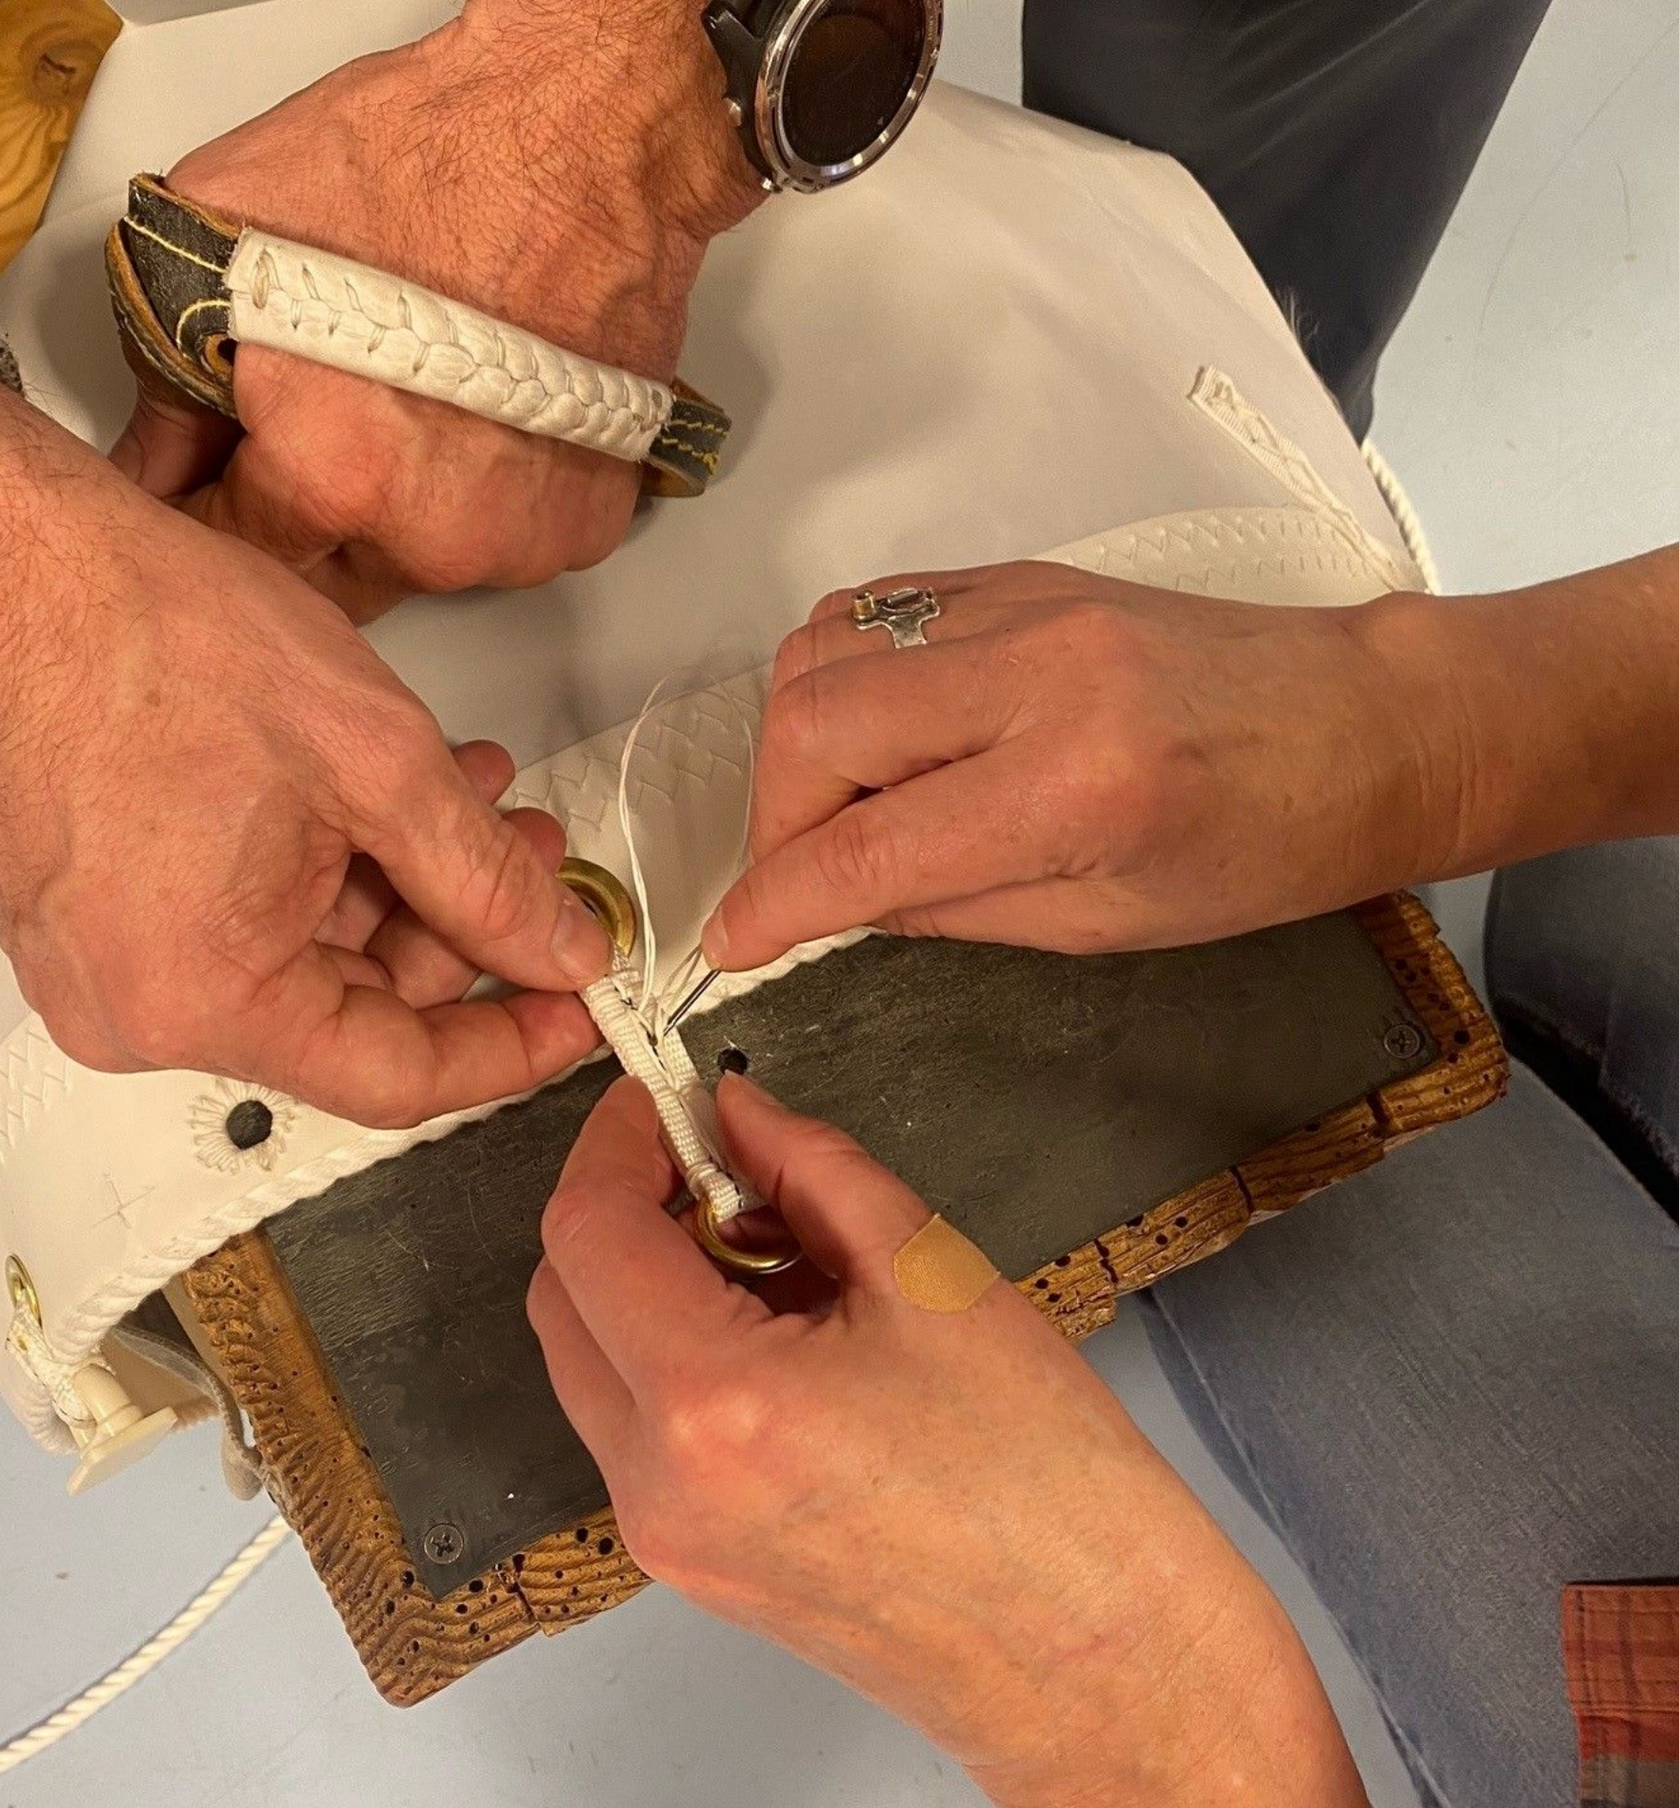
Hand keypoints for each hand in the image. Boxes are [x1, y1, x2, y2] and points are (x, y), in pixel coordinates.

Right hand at [0, 361, 603, 1124]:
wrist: (9, 559)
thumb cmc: (153, 636)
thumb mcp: (378, 761)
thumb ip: (486, 880)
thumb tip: (559, 952)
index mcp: (203, 999)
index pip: (397, 1078)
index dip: (509, 1046)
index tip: (575, 1010)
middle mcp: (139, 1012)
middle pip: (353, 1016)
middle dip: (460, 935)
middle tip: (535, 863)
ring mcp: (109, 969)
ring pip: (308, 964)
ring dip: (402, 887)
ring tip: (473, 800)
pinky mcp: (99, 922)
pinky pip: (244, 929)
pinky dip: (327, 873)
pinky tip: (388, 801)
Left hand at [113, 3, 761, 619]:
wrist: (586, 139)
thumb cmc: (431, 163)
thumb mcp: (233, 234)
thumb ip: (169, 374)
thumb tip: (154, 454)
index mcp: (332, 476)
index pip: (229, 554)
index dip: (205, 509)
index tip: (207, 482)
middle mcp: (432, 535)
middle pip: (329, 581)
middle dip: (304, 526)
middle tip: (309, 433)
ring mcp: (518, 540)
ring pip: (421, 566)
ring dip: (400, 516)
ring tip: (407, 414)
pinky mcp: (582, 527)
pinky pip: (507, 544)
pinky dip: (484, 500)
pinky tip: (476, 423)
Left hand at [531, 1074, 1373, 1807]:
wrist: (1097, 1666)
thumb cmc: (1047, 1488)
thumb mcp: (932, 1275)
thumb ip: (813, 1170)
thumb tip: (742, 1115)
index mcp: (713, 1403)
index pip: (588, 1232)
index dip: (617, 1142)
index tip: (661, 1099)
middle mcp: (660, 1484)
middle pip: (564, 1298)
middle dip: (626, 1208)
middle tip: (722, 1163)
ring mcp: (669, 1539)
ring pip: (595, 1364)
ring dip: (651, 1283)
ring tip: (781, 1258)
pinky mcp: (698, 1566)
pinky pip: (640, 1428)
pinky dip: (677, 1356)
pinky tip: (786, 1336)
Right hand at [703, 562, 1468, 968]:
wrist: (1370, 724)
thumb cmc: (1265, 850)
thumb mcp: (1108, 925)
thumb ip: (952, 909)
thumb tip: (834, 901)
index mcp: (1073, 787)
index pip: (863, 848)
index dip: (771, 904)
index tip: (729, 943)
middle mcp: (1034, 674)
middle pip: (814, 722)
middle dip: (772, 818)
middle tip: (799, 877)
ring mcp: (1024, 604)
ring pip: (825, 649)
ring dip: (796, 743)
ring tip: (836, 808)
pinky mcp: (1021, 575)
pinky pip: (875, 608)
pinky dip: (840, 675)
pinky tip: (870, 734)